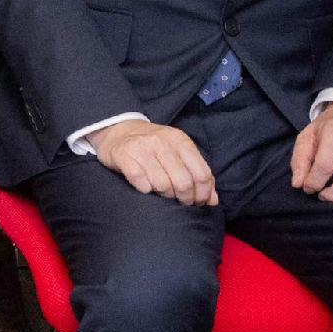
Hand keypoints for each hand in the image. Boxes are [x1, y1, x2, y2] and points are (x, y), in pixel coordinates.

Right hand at [87, 118, 215, 207]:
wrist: (119, 130)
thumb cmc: (154, 146)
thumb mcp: (178, 152)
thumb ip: (197, 173)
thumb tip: (213, 200)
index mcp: (180, 140)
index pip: (202, 173)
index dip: (203, 193)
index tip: (198, 202)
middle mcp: (162, 142)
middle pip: (183, 182)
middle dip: (185, 198)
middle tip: (181, 202)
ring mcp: (142, 148)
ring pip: (163, 185)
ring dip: (165, 195)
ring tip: (163, 193)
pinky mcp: (124, 156)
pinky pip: (141, 182)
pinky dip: (145, 190)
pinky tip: (146, 187)